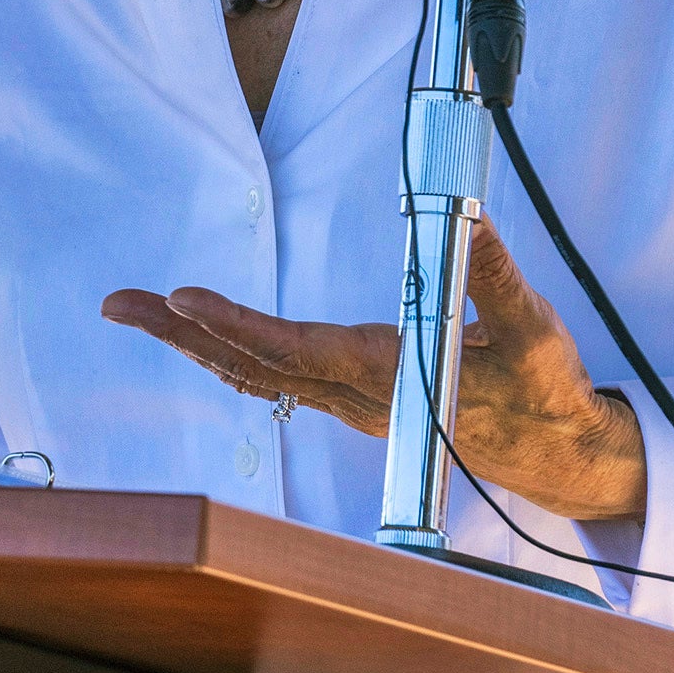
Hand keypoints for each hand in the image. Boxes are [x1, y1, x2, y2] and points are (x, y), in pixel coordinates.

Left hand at [100, 217, 645, 521]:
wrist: (557, 455)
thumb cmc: (544, 392)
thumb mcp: (532, 331)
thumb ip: (497, 276)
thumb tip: (469, 218)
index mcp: (389, 375)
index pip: (296, 350)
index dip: (236, 324)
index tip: (182, 299)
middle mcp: (356, 395)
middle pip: (251, 365)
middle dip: (181, 332)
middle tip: (116, 303)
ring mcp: (350, 403)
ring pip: (256, 374)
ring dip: (193, 341)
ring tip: (137, 310)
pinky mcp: (355, 399)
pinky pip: (275, 379)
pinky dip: (230, 352)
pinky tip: (200, 337)